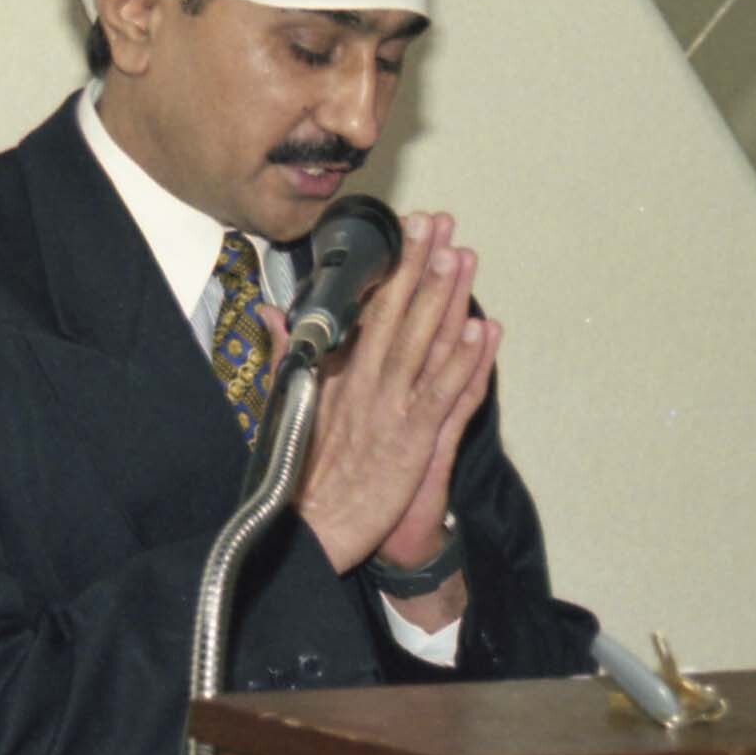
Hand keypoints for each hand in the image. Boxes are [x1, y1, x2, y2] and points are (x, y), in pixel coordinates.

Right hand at [272, 212, 499, 575]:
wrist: (307, 531)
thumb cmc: (298, 474)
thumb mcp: (284, 405)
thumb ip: (286, 355)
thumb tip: (273, 315)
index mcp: (333, 373)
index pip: (365, 309)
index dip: (390, 268)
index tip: (405, 231)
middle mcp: (363, 383)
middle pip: (397, 312)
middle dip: (419, 264)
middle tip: (439, 223)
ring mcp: (390, 409)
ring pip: (424, 342)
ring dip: (445, 297)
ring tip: (461, 256)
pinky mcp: (412, 440)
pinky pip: (444, 392)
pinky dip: (464, 360)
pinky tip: (482, 329)